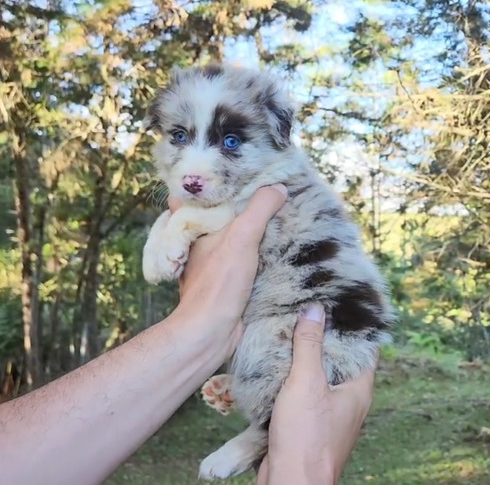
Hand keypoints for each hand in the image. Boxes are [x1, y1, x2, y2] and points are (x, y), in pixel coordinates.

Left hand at [168, 184, 287, 358]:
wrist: (211, 331)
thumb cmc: (219, 283)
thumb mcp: (241, 238)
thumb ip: (259, 210)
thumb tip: (278, 188)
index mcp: (196, 228)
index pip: (197, 196)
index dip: (213, 184)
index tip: (238, 174)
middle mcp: (200, 244)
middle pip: (219, 216)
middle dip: (239, 206)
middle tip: (265, 193)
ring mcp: (212, 263)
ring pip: (232, 238)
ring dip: (250, 231)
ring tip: (276, 216)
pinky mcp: (226, 280)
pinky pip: (242, 258)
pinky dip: (255, 252)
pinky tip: (275, 249)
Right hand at [257, 303, 376, 484]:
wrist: (290, 482)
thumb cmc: (306, 436)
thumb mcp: (307, 382)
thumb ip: (310, 345)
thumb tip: (315, 309)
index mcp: (358, 389)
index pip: (364, 347)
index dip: (354, 325)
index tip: (338, 302)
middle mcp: (347, 398)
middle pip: (339, 358)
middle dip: (323, 335)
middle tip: (308, 308)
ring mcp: (328, 410)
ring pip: (319, 373)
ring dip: (306, 354)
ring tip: (290, 327)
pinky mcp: (309, 419)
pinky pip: (304, 388)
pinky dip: (294, 373)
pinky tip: (278, 359)